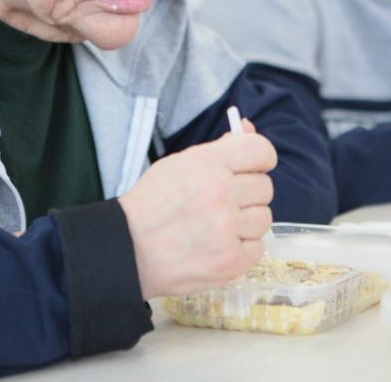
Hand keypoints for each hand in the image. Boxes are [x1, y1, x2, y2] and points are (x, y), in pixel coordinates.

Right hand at [118, 119, 275, 298]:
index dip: (261, 159)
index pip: (261, 151)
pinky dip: (243, 248)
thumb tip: (249, 129)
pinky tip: (220, 245)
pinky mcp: (229, 261)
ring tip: (220, 226)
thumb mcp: (179, 164)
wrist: (126, 249)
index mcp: (207, 164)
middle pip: (264, 187)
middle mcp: (220, 193)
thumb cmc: (152, 204)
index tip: (254, 168)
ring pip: (264, 218)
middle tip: (225, 202)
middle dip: (248, 194)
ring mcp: (226, 229)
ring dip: (246, 222)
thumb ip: (219, 149)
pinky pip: (257, 248)